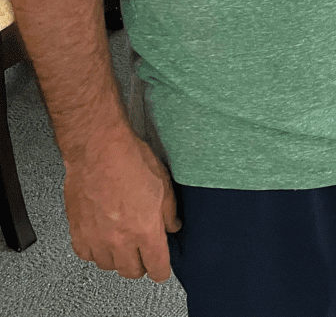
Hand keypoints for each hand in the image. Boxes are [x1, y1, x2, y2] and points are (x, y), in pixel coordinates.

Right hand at [64, 128, 181, 282]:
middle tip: (143, 252)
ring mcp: (97, 237)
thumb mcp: (163, 181)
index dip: (162, 269)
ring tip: (122, 242)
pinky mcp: (78, 231)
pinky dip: (94, 251)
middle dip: (141, 264)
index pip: (157, 268)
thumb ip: (169, 211)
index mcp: (145, 229)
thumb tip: (172, 226)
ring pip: (109, 266)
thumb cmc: (129, 158)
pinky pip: (86, 255)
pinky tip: (101, 238)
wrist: (98, 147)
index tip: (161, 265)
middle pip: (132, 272)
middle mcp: (120, 239)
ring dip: (117, 258)